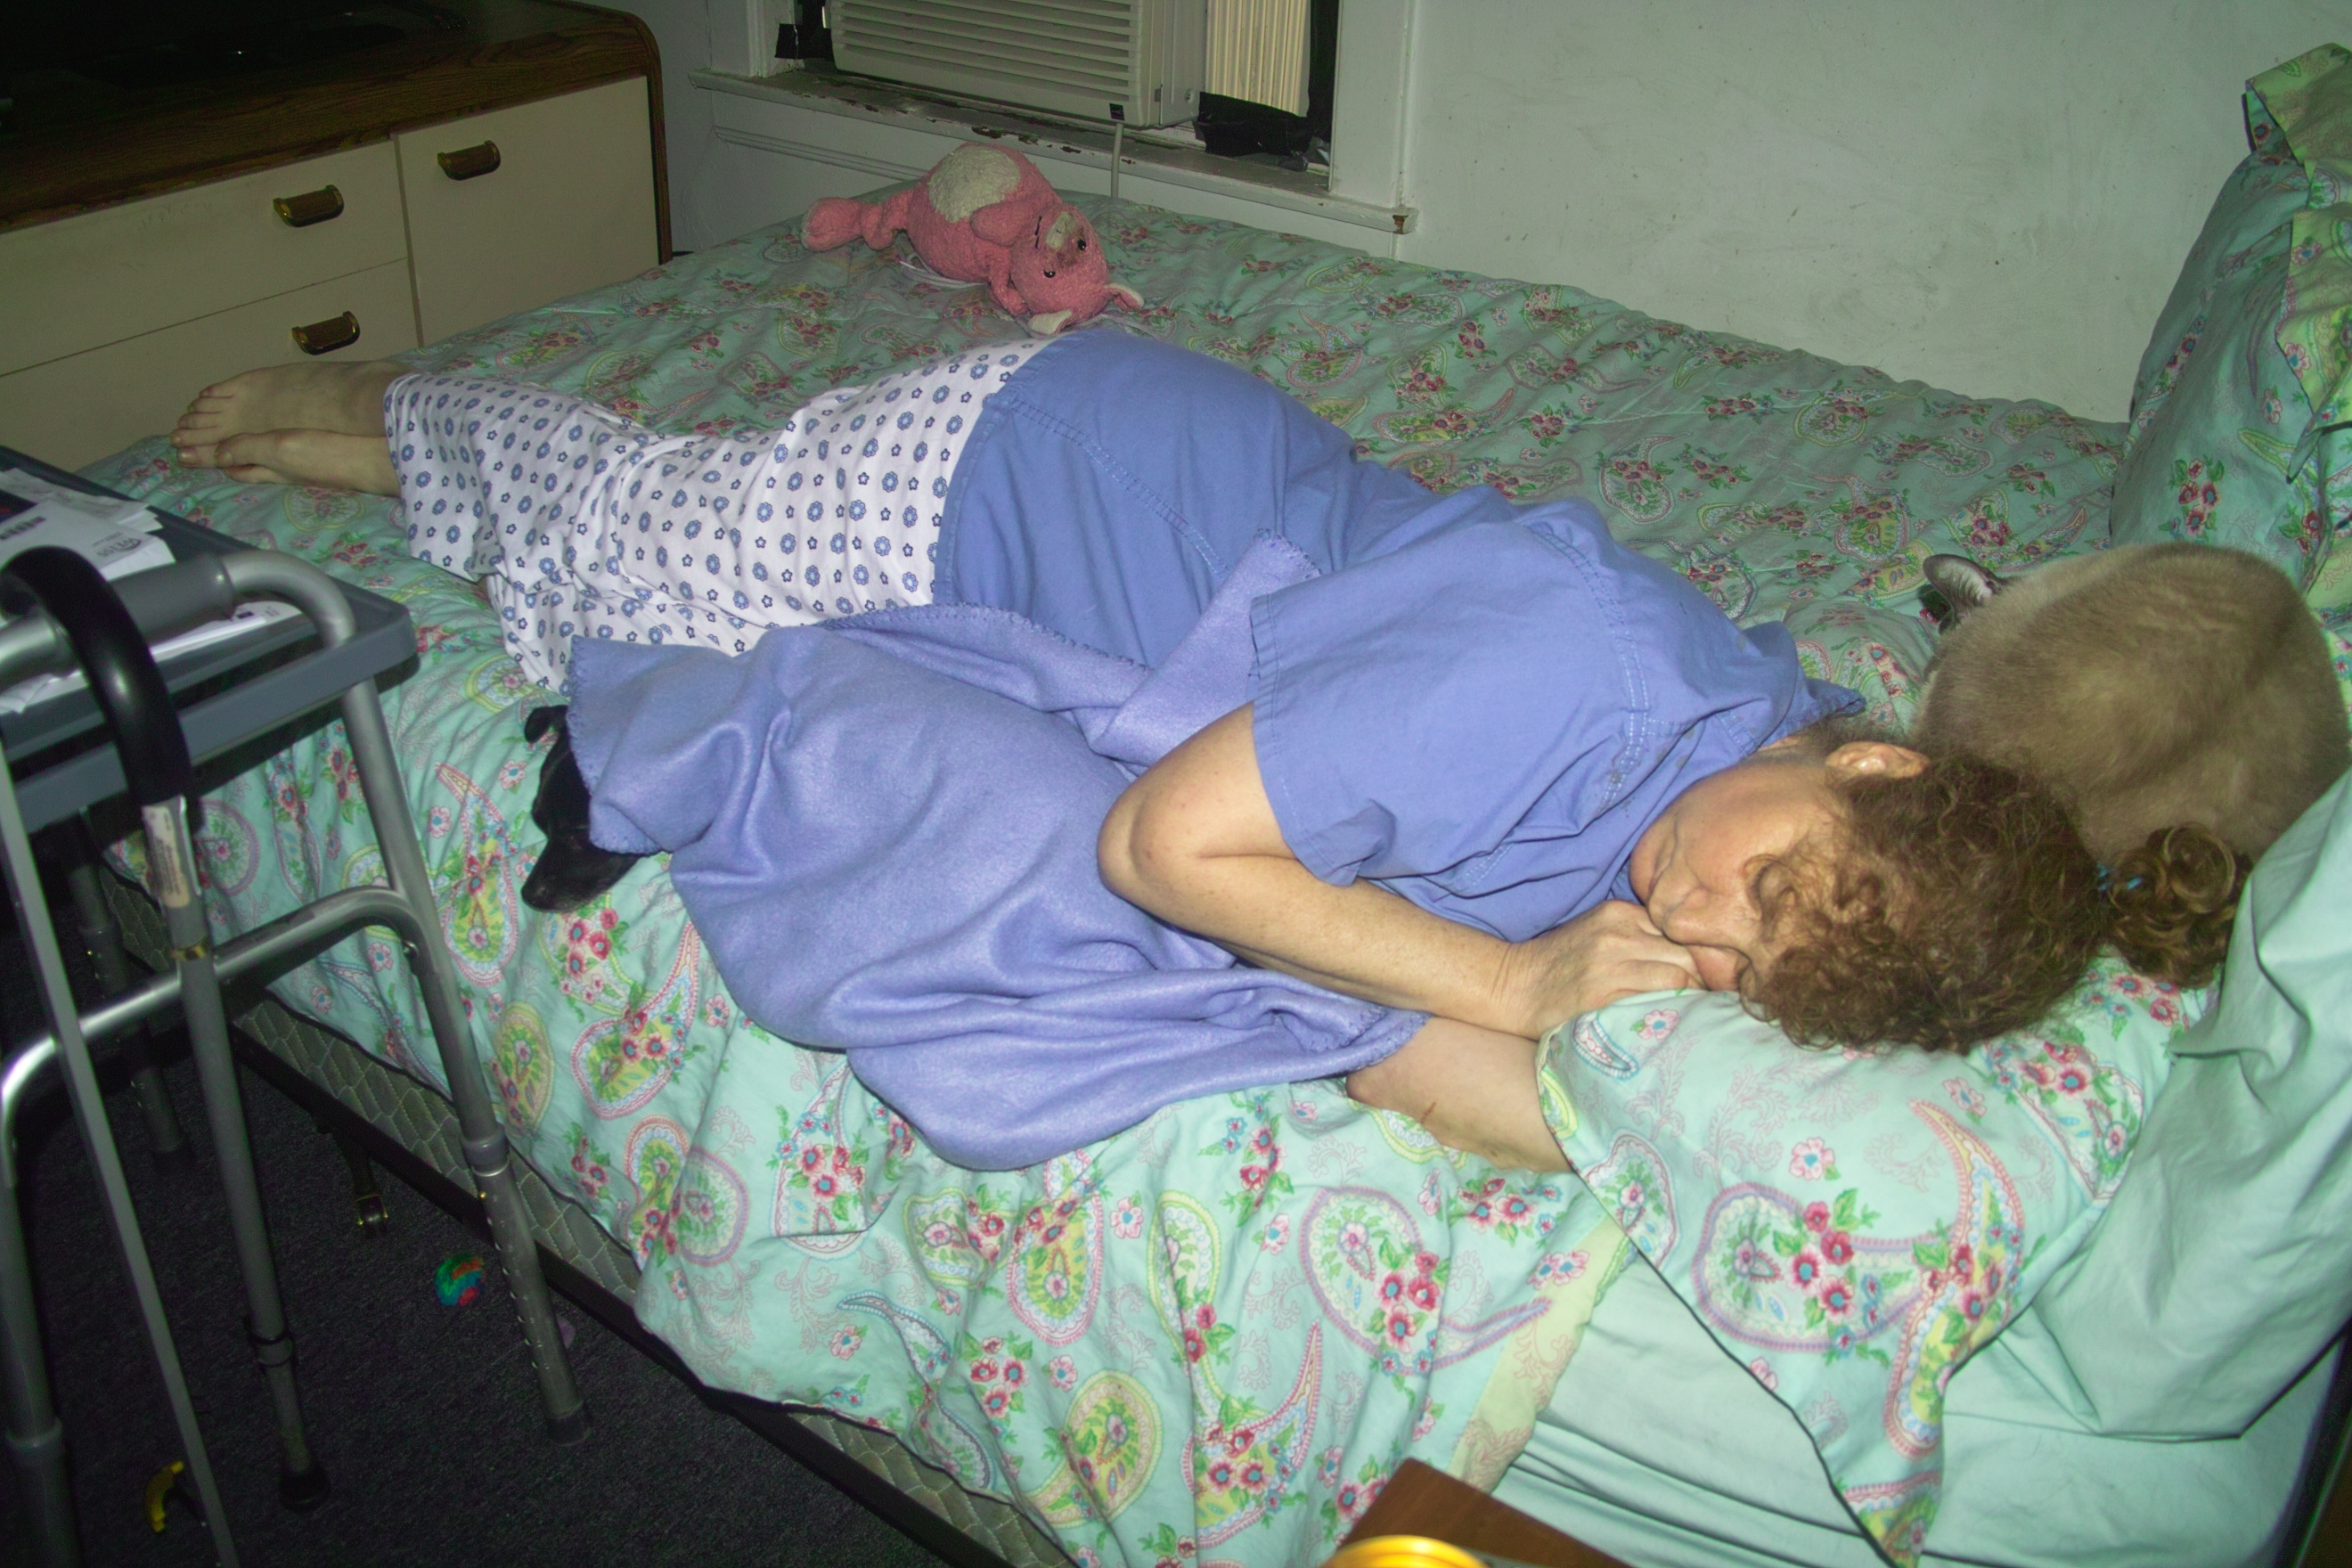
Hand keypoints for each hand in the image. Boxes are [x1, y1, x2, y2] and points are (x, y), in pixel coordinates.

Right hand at [1496, 901, 1701, 1038]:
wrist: (1513, 986)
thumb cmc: (1560, 963)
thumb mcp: (1598, 932)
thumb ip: (1638, 935)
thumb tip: (1691, 955)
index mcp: (1619, 913)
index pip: (1682, 928)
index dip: (1703, 953)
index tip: (1711, 974)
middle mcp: (1617, 932)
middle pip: (1687, 951)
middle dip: (1706, 976)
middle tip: (1711, 998)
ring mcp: (1609, 962)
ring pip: (1679, 975)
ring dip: (1693, 996)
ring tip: (1695, 1012)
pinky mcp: (1603, 993)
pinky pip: (1656, 1000)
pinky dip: (1671, 1010)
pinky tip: (1672, 1020)